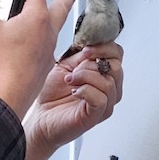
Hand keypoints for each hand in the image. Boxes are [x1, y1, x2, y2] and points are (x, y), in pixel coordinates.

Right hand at [0, 0, 77, 120]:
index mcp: (37, 18)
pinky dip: (17, 48)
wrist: (6, 99)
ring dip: (39, 22)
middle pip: (61, 8)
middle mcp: (47, 34)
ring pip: (48, 31)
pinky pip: (31, 52)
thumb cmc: (1, 66)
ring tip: (29, 21)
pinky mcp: (38, 69)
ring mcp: (45, 53)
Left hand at [17, 41, 123, 159]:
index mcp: (103, 74)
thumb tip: (91, 42)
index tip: (86, 49)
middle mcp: (108, 89)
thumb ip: (82, 55)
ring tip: (70, 82)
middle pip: (116, 67)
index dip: (104, 47)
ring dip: (85, 77)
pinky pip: (101, 99)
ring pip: (108, 82)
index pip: (117, 54)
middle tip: (75, 68)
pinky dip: (85, 91)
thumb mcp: (66, 66)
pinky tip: (74, 92)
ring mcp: (105, 104)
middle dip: (92, 63)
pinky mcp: (96, 115)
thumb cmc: (52, 95)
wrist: (41, 117)